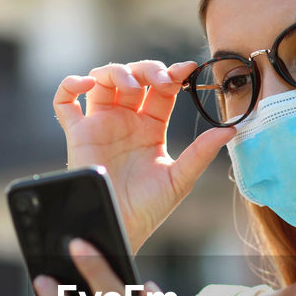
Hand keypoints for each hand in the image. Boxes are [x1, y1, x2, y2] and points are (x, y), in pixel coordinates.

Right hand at [54, 60, 236, 251]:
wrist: (121, 227)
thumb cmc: (149, 208)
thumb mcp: (180, 178)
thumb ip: (201, 152)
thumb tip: (231, 129)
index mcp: (150, 127)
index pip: (161, 89)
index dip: (172, 74)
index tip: (187, 69)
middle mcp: (125, 121)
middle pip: (133, 76)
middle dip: (148, 70)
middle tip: (162, 80)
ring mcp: (100, 124)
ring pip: (101, 81)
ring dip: (115, 71)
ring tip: (130, 84)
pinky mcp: (77, 134)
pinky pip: (64, 102)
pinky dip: (70, 85)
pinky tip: (86, 84)